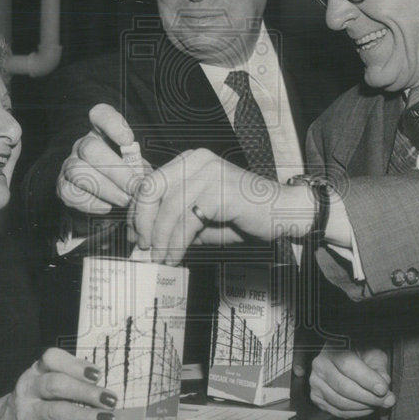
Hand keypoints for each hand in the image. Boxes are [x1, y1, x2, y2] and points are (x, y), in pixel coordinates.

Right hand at [0, 347, 117, 419]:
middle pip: (57, 385)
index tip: (97, 373)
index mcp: (36, 371)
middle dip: (86, 392)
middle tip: (110, 399)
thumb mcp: (44, 384)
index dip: (75, 364)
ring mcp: (27, 413)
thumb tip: (104, 387)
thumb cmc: (36, 402)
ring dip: (85, 415)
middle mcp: (29, 389)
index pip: (51, 358)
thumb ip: (70, 380)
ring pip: (56, 411)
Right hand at [57, 104, 150, 213]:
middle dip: (116, 171)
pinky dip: (90, 203)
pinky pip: (70, 193)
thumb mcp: (139, 168)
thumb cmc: (130, 179)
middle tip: (135, 187)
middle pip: (90, 149)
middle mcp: (83, 145)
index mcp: (103, 132)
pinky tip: (107, 207)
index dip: (112, 124)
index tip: (128, 140)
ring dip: (106, 189)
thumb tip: (147, 181)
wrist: (112, 201)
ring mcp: (69, 165)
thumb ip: (141, 169)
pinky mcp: (63, 187)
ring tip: (126, 200)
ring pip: (78, 171)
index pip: (100, 114)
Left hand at [128, 148, 312, 264]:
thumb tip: (145, 242)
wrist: (282, 212)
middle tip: (145, 249)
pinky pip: (187, 220)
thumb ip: (174, 222)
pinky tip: (176, 256)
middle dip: (143, 224)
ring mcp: (208, 172)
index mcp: (189, 160)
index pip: (149, 183)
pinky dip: (177, 242)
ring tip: (162, 259)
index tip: (135, 237)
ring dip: (161, 239)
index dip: (137, 213)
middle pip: (151, 190)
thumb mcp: (201, 217)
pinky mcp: (219, 190)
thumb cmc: (243, 215)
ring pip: (168, 208)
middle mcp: (196, 160)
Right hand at [309, 347, 394, 418]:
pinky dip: (356, 413)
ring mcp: (316, 382)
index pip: (348, 365)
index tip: (383, 389)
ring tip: (378, 404)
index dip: (367, 379)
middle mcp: (320, 364)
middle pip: (343, 387)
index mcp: (333, 348)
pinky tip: (367, 407)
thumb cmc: (361, 355)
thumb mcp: (374, 355)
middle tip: (386, 400)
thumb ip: (379, 369)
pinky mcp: (317, 398)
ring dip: (363, 407)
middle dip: (368, 397)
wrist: (345, 359)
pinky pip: (338, 411)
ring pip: (340, 402)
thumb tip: (384, 389)